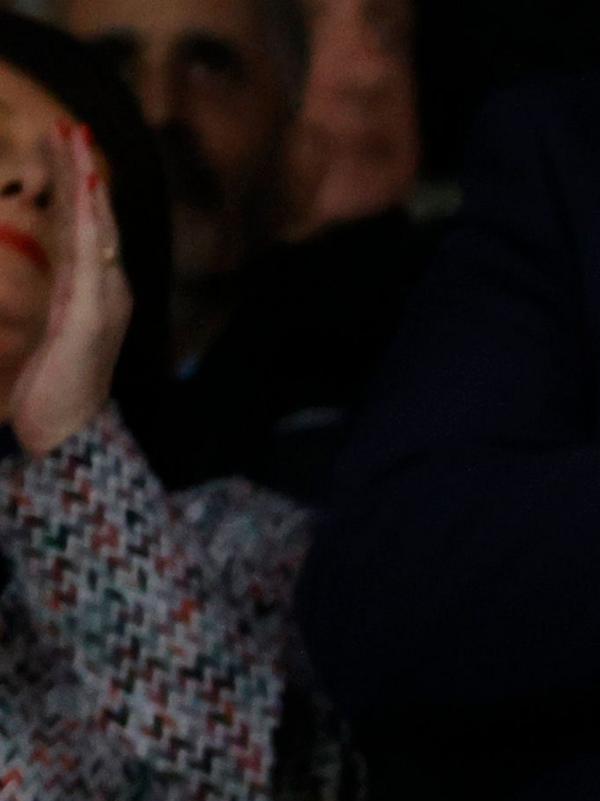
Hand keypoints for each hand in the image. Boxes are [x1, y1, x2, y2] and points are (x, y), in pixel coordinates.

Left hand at [14, 124, 131, 457]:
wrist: (64, 433)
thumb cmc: (50, 392)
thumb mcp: (46, 335)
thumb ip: (52, 303)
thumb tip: (49, 282)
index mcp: (93, 293)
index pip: (84, 229)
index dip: (74, 186)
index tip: (61, 145)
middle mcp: (108, 291)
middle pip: (96, 219)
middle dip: (81, 170)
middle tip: (68, 124)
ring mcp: (104, 300)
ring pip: (97, 226)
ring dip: (85, 179)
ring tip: (74, 137)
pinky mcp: (92, 312)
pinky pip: (93, 254)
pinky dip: (93, 217)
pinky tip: (88, 186)